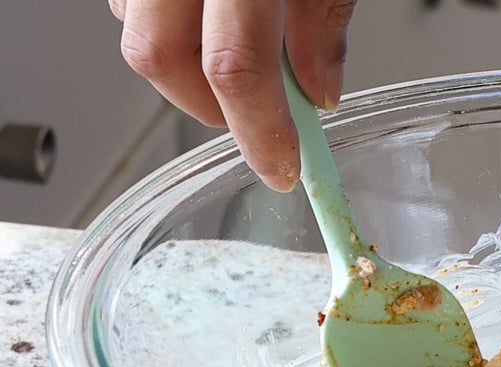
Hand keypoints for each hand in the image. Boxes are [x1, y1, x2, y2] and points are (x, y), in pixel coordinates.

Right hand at [110, 0, 357, 191]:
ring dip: (184, 66)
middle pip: (160, 58)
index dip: (259, 130)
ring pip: (137, 32)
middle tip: (255, 118)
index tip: (283, 168)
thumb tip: (319, 91)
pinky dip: (168, 28)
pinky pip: (132, 3)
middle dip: (206, 106)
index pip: (235, 66)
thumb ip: (322, 22)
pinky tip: (207, 22)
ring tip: (239, 57)